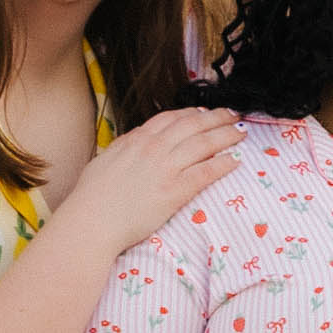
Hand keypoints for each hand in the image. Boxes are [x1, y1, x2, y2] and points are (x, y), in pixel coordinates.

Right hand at [72, 107, 240, 254]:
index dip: (192, 113)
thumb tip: (135, 141)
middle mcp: (153, 148)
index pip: (171, 118)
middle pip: (193, 125)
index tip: (205, 112)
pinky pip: (205, 172)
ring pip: (204, 144)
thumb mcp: (106, 160)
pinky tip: (236, 160)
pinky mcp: (174, 191)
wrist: (91, 220)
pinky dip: (223, 164)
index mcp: (136, 139)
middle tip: (233, 114)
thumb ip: (125, 148)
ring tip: (241, 132)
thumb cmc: (92, 196)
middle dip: (216, 117)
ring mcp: (165, 168)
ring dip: (226, 135)